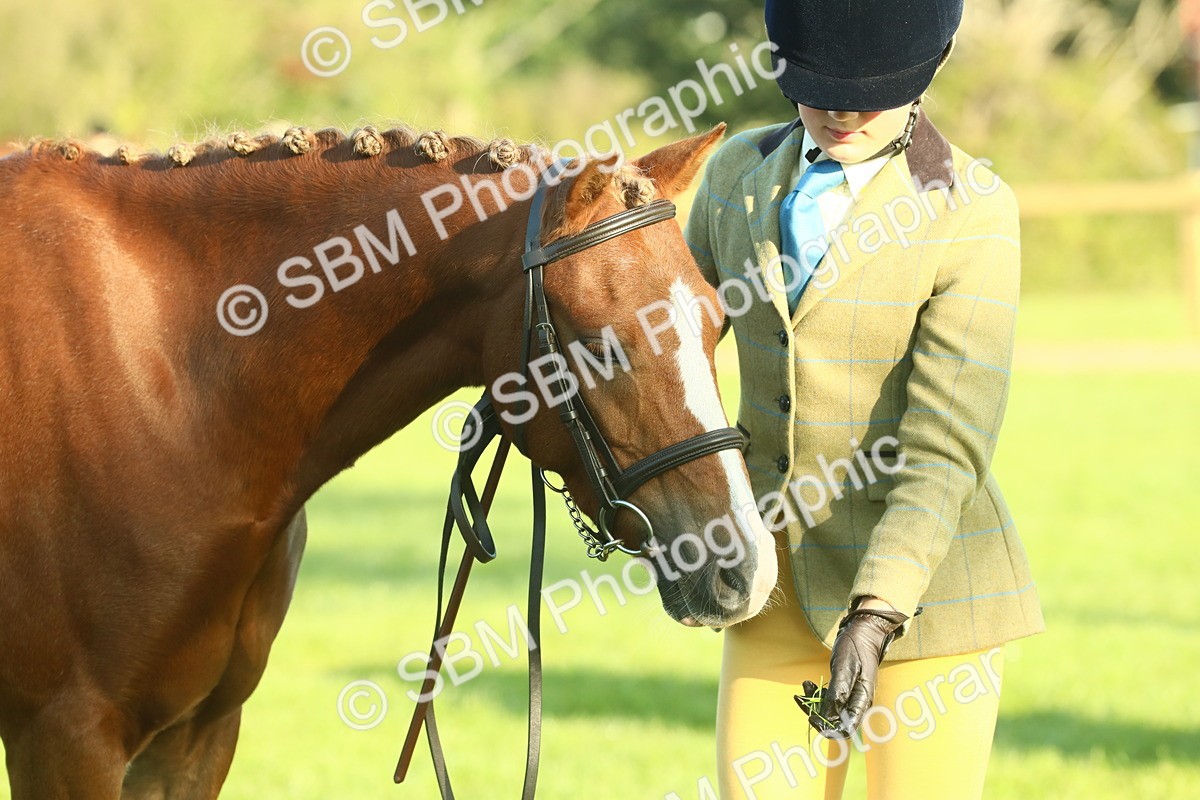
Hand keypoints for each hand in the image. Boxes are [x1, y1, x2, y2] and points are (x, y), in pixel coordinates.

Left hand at [805, 606, 907, 738]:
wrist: (862, 631)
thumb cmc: (855, 647)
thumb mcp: (845, 668)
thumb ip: (837, 693)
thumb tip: (828, 717)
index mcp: (862, 701)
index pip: (846, 728)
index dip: (827, 728)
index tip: (811, 716)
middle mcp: (858, 703)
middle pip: (835, 721)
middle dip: (816, 713)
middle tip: (800, 699)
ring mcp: (851, 696)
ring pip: (830, 711)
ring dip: (814, 702)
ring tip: (805, 685)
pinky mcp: (844, 690)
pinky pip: (829, 699)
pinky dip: (817, 694)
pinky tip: (809, 683)